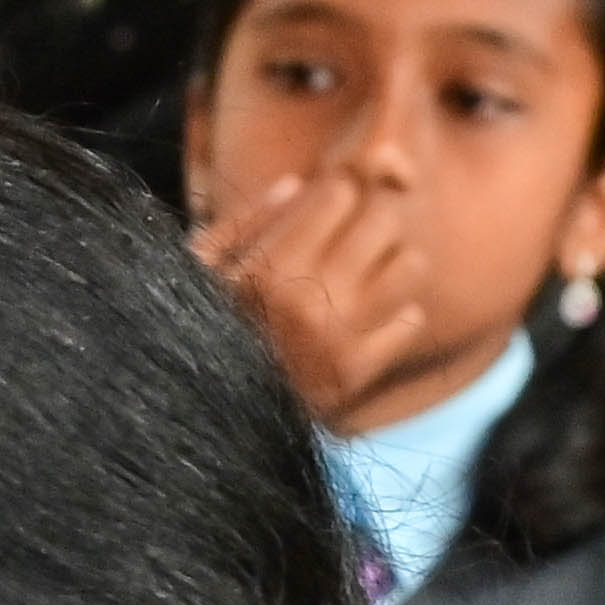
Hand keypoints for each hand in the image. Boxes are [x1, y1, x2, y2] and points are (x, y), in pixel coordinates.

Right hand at [191, 169, 438, 419]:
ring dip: (395, 261)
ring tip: (376, 270)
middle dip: (374, 216)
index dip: (339, 192)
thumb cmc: (195, 333)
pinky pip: (408, 323)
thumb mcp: (198, 272)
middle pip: (383, 221)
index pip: (340, 195)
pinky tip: (380, 317)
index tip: (332, 202)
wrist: (205, 420)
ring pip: (408, 267)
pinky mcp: (354, 373)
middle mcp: (310, 298)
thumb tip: (295, 183)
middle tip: (361, 229)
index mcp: (270, 268)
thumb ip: (242, 224)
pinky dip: (401, 317)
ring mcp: (337, 337)